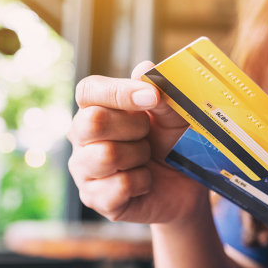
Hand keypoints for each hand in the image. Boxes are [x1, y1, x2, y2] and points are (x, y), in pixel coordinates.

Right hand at [68, 61, 208, 224]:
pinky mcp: (95, 198)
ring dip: (139, 156)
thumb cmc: (173, 144)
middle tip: (149, 135)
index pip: (89, 90)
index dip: (120, 92)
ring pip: (106, 155)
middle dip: (133, 127)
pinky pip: (119, 187)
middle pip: (92, 122)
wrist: (185, 186)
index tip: (153, 97)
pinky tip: (145, 182)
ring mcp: (84, 169)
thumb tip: (145, 68)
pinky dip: (143, 182)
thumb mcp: (175, 117)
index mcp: (97, 108)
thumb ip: (162, 94)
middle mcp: (82, 137)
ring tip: (147, 159)